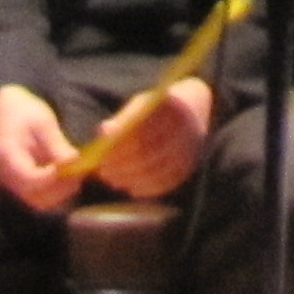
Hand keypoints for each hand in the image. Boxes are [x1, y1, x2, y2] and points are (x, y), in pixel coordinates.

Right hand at [0, 85, 85, 213]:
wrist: (5, 112)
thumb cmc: (25, 112)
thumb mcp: (43, 123)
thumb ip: (56, 145)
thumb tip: (74, 163)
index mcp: (7, 157)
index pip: (30, 179)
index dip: (53, 178)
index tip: (73, 166)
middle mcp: (6, 176)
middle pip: (34, 197)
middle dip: (60, 189)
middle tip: (80, 173)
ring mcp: (12, 184)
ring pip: (38, 201)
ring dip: (60, 193)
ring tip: (77, 174)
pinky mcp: (21, 186)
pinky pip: (39, 197)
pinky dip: (56, 192)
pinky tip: (69, 177)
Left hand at [97, 80, 214, 201]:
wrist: (192, 110)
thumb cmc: (157, 109)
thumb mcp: (141, 106)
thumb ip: (123, 119)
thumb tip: (103, 131)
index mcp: (171, 107)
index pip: (140, 131)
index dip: (119, 147)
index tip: (101, 156)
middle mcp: (185, 128)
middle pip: (148, 152)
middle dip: (122, 166)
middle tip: (104, 172)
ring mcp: (189, 149)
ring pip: (157, 170)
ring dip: (131, 178)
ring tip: (114, 180)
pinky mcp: (190, 165)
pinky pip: (167, 182)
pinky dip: (147, 188)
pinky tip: (131, 188)